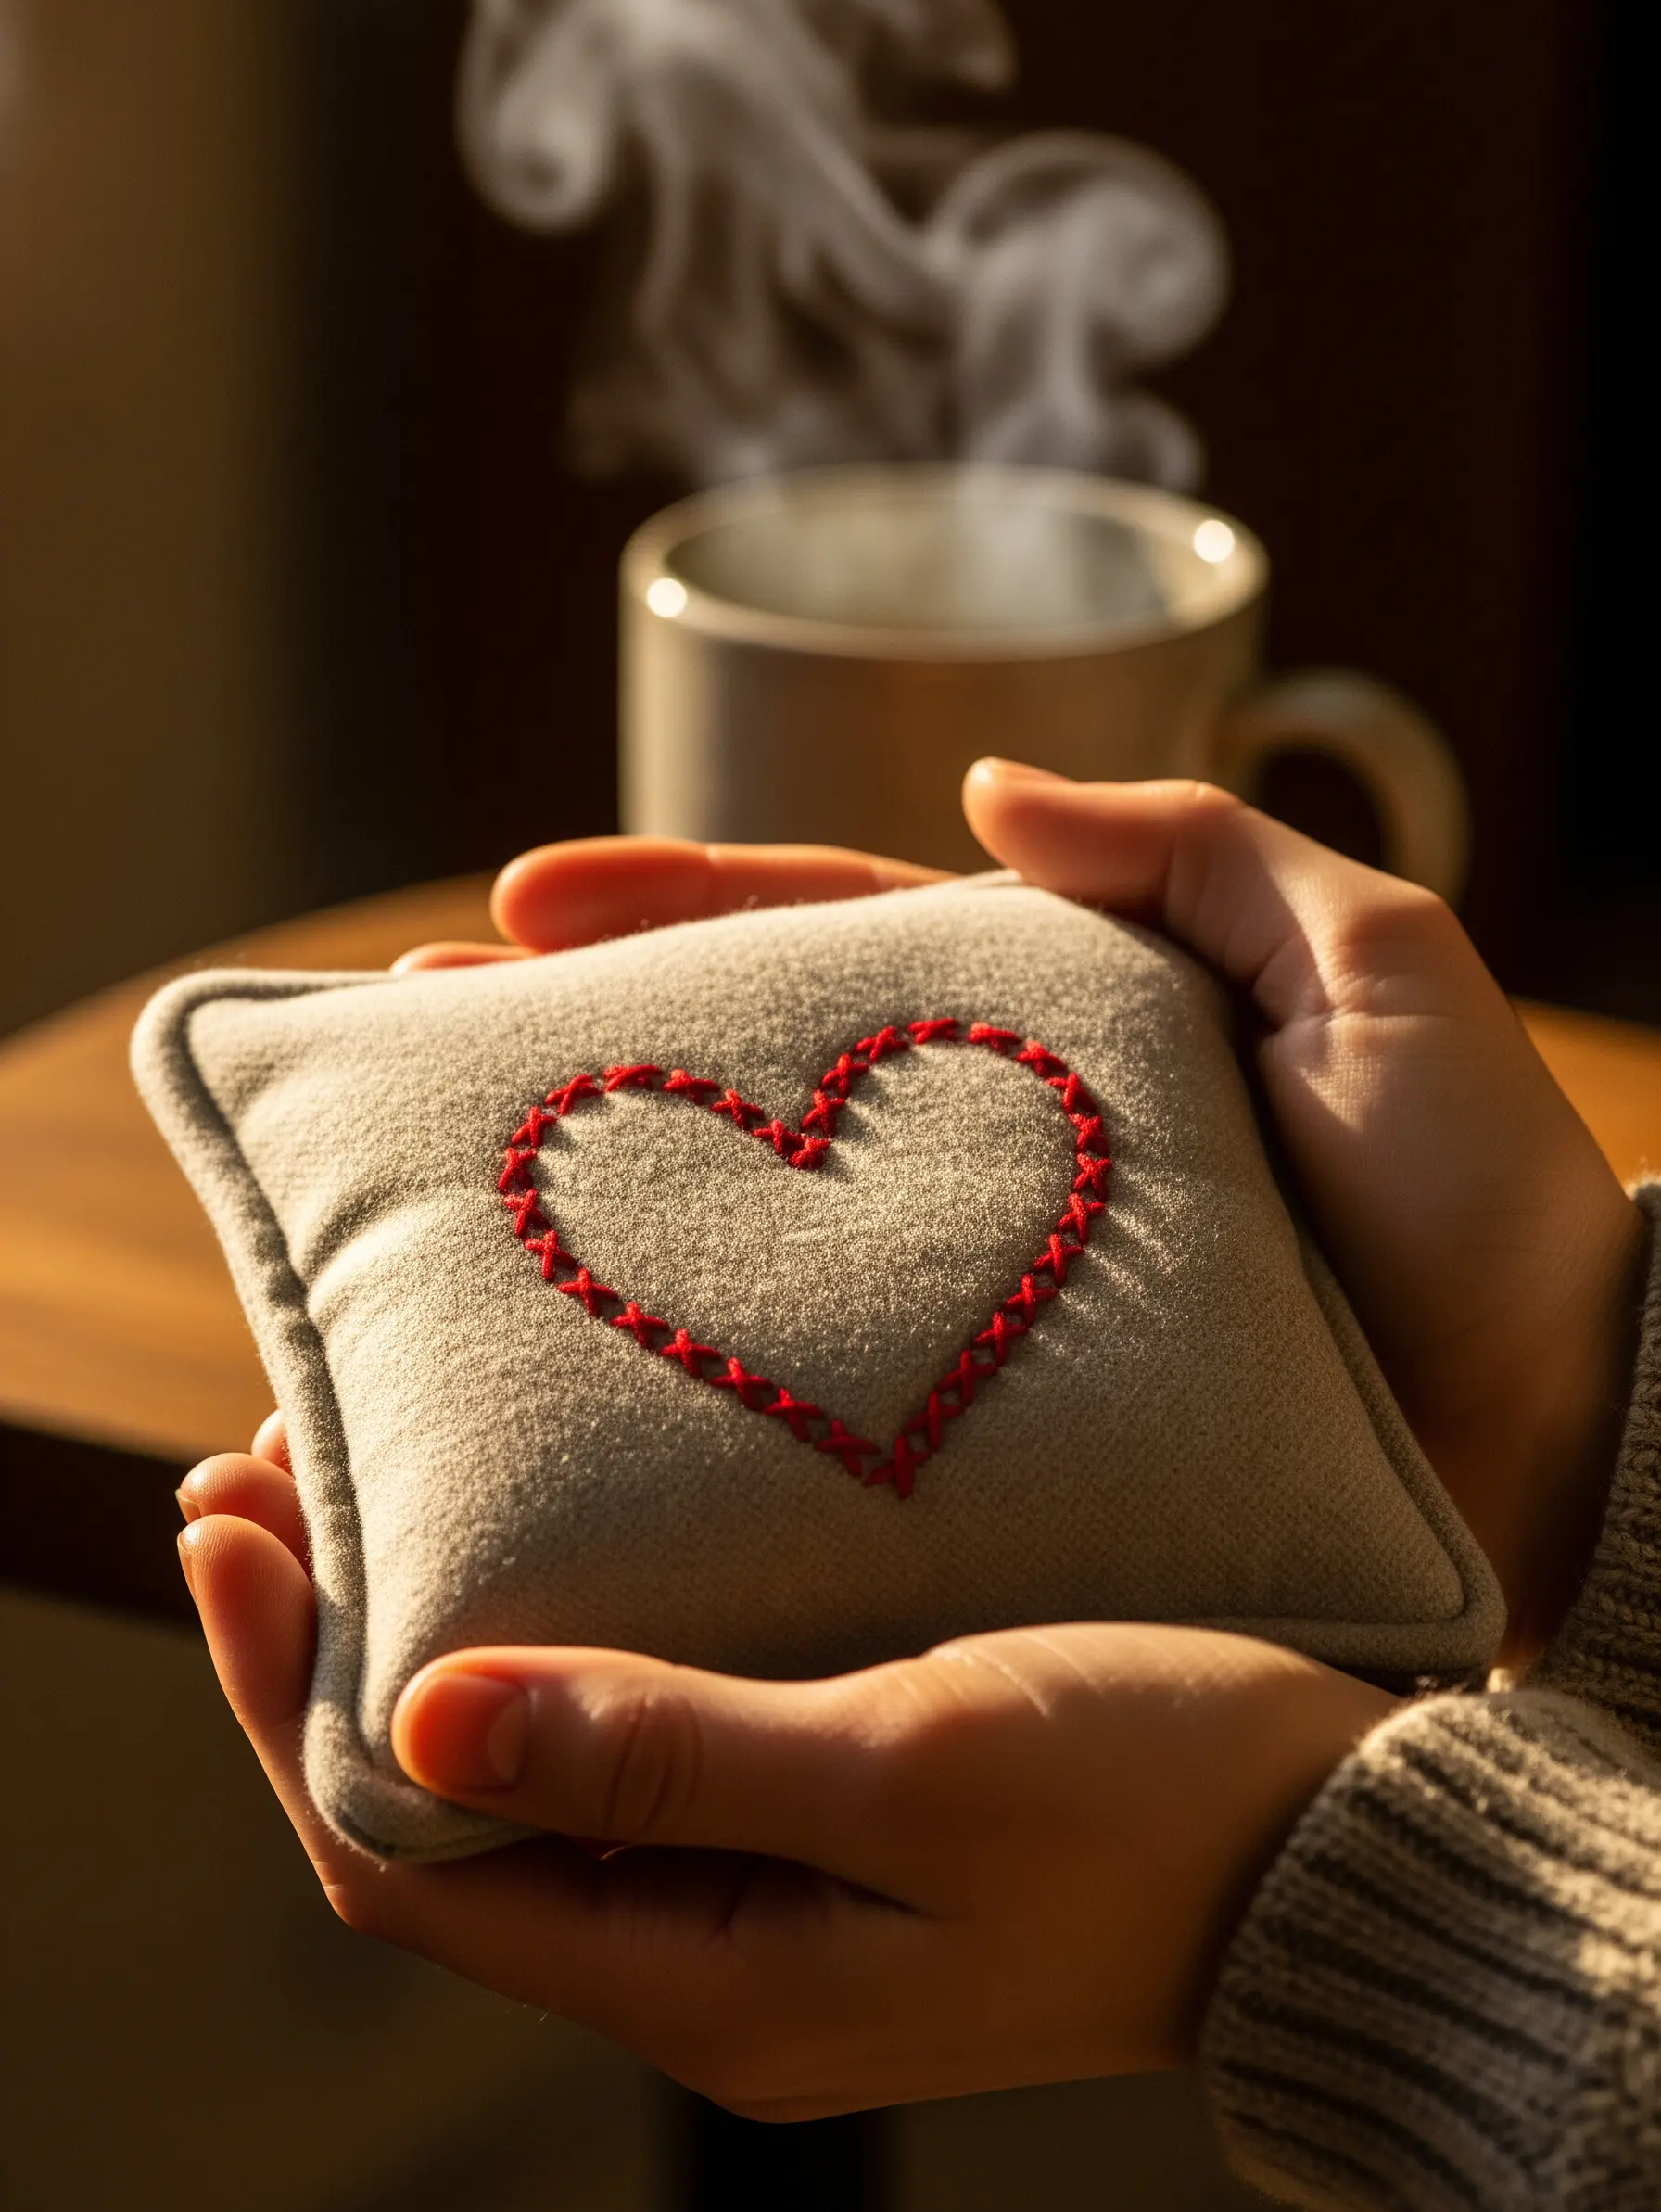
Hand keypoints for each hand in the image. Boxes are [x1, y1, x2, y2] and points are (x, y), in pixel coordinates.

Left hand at [178, 1430, 1389, 2115]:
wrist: (1350, 1858)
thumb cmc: (1164, 1803)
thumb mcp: (915, 1767)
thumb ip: (670, 1750)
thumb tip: (430, 1705)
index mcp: (704, 1982)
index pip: (400, 1851)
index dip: (278, 1689)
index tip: (225, 1512)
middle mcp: (706, 1961)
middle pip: (437, 1814)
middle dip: (323, 1648)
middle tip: (260, 1460)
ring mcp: (764, 1898)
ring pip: (525, 1770)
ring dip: (435, 1628)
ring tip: (370, 1470)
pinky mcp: (826, 1825)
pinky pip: (628, 1745)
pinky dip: (556, 1639)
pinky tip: (549, 1531)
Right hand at [412, 771, 1645, 1661]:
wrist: (1572, 1436)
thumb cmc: (1482, 1201)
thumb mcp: (1373, 968)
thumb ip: (1197, 850)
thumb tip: (988, 776)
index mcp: (1063, 1026)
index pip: (835, 939)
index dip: (676, 911)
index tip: (515, 910)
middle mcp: (1001, 1150)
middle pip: (760, 1068)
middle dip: (588, 1038)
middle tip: (418, 1036)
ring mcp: (990, 1286)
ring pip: (770, 1214)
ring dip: (621, 1194)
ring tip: (456, 1190)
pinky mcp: (1003, 1423)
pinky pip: (836, 1371)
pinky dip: (716, 1359)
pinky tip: (601, 1368)